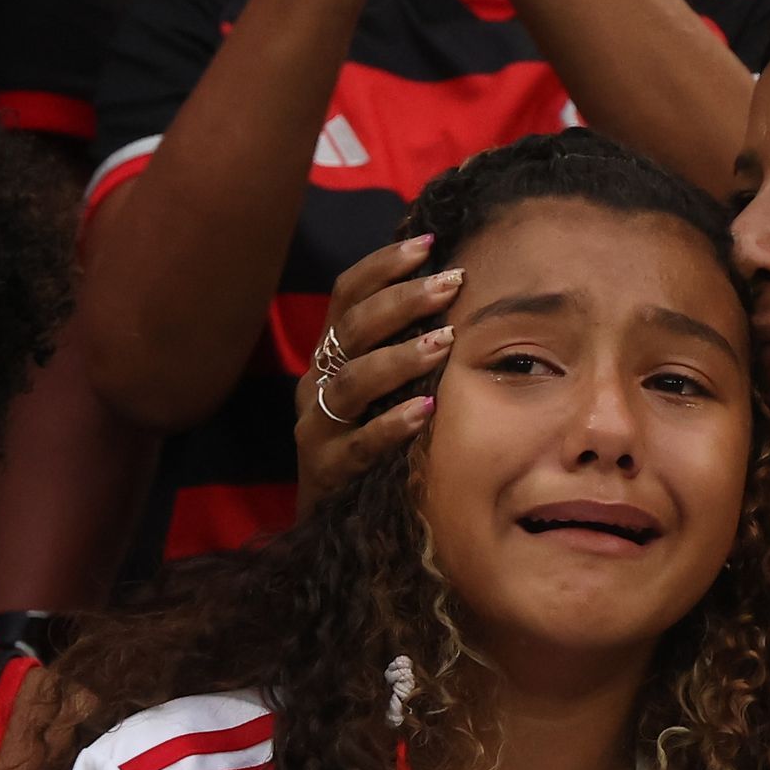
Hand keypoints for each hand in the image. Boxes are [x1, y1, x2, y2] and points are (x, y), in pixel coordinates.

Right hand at [296, 234, 459, 508]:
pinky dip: (391, 425)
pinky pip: (358, 444)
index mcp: (330, 355)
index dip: (382, 266)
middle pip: (352, 328)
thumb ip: (403, 346)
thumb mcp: (382, 390)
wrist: (335, 525)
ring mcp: (317, 427)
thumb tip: (452, 288)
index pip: (347, 294)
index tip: (426, 244)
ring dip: (400, 358)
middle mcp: (317, 384)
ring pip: (352, 382)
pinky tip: (426, 411)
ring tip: (444, 342)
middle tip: (451, 283)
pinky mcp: (325, 472)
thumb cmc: (372, 444)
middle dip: (403, 301)